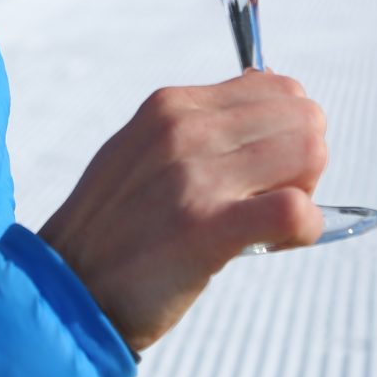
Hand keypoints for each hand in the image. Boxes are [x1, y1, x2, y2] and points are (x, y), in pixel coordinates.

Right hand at [37, 73, 326, 353]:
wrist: (66, 288)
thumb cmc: (112, 227)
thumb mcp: (142, 149)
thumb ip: (198, 124)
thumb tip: (264, 92)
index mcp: (171, 106)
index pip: (278, 89)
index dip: (288, 132)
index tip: (267, 169)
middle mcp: (185, 130)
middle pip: (304, 120)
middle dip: (304, 163)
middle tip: (272, 200)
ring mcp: (195, 178)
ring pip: (310, 154)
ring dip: (305, 195)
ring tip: (269, 225)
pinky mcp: (208, 230)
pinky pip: (296, 211)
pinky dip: (304, 230)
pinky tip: (275, 245)